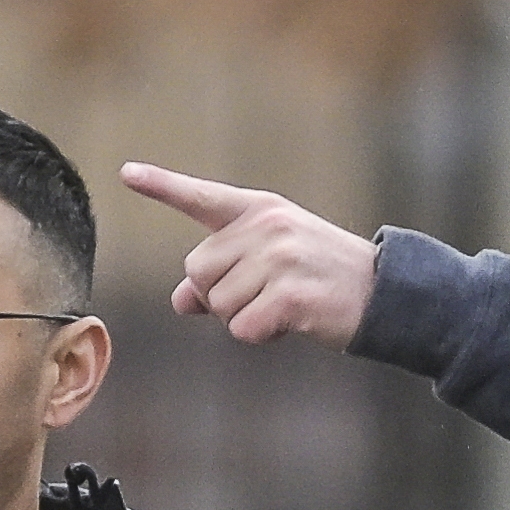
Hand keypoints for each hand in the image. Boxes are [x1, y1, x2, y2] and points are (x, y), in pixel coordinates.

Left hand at [119, 162, 377, 347]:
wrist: (384, 293)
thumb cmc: (320, 279)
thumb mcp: (272, 264)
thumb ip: (223, 274)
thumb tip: (180, 299)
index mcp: (260, 210)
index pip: (201, 198)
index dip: (162, 186)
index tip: (126, 173)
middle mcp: (266, 227)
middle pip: (197, 272)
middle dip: (220, 296)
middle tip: (264, 294)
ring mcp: (279, 258)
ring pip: (217, 305)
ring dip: (243, 319)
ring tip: (283, 305)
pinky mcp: (289, 294)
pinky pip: (242, 328)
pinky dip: (260, 335)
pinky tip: (291, 323)